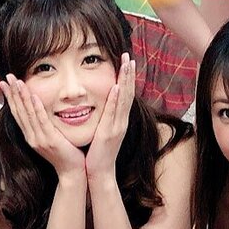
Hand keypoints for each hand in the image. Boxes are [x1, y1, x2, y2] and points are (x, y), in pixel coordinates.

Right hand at [3, 75, 85, 178]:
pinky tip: (33, 96)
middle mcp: (32, 137)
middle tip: (7, 77)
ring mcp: (40, 139)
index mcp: (31, 136)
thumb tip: (43, 111)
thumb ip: (46, 125)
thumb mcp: (52, 137)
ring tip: (17, 81)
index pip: (18, 113)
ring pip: (28, 114)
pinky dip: (37, 108)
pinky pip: (42, 121)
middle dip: (12, 93)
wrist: (72, 173)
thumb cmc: (66, 155)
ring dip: (22, 96)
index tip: (4, 83)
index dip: (10, 97)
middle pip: (19, 111)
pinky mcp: (50, 139)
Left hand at [84, 54, 133, 177]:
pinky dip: (116, 99)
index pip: (126, 94)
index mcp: (119, 120)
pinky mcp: (109, 133)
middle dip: (129, 74)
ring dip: (126, 81)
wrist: (99, 173)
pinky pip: (113, 113)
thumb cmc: (98, 153)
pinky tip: (117, 87)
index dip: (128, 78)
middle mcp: (121, 121)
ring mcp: (117, 127)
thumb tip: (101, 105)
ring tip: (127, 64)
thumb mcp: (102, 131)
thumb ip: (104, 118)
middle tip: (129, 56)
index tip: (127, 61)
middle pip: (129, 93)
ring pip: (124, 99)